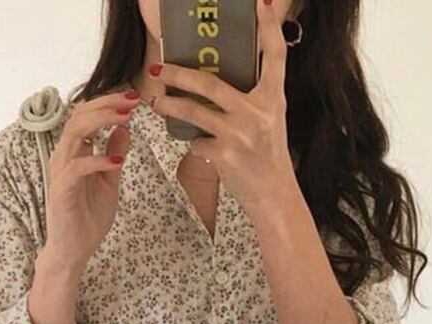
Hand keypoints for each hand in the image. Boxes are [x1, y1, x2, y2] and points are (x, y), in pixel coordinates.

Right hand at [42, 89, 141, 272]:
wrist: (74, 250)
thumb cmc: (88, 217)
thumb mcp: (109, 181)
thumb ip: (114, 155)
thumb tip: (125, 129)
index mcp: (75, 152)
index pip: (86, 115)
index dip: (108, 103)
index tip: (134, 98)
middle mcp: (64, 156)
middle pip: (79, 116)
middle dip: (106, 104)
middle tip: (132, 100)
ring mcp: (61, 172)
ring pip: (75, 133)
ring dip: (101, 122)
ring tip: (126, 118)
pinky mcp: (61, 191)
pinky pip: (77, 168)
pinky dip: (97, 160)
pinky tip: (117, 161)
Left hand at [147, 0, 298, 218]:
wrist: (275, 197)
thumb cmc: (269, 158)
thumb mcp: (270, 122)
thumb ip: (251, 101)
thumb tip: (215, 83)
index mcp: (273, 99)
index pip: (275, 56)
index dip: (269, 27)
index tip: (260, 3)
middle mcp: (258, 113)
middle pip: (210, 83)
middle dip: (178, 74)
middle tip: (158, 68)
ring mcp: (240, 134)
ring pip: (193, 112)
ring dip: (169, 106)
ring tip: (156, 103)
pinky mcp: (226, 155)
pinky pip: (197, 143)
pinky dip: (195, 144)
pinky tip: (200, 148)